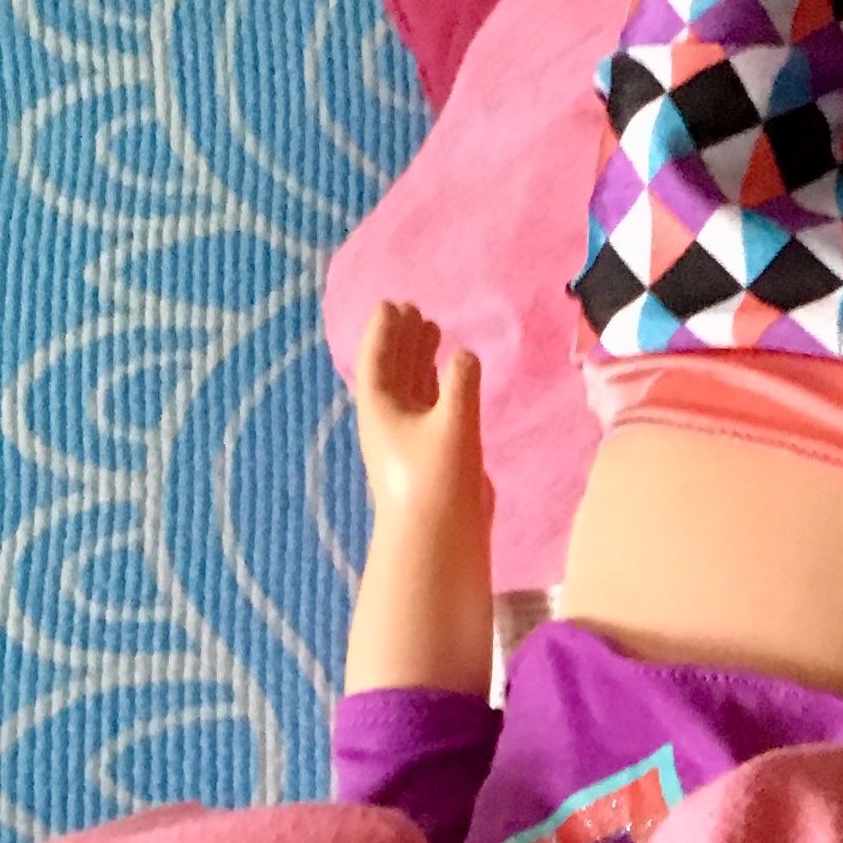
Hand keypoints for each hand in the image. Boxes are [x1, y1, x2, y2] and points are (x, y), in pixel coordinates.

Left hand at [354, 297, 486, 525]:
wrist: (437, 539)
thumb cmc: (437, 478)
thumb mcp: (453, 422)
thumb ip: (461, 383)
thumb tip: (464, 355)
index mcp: (380, 406)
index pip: (377, 357)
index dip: (384, 330)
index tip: (393, 303)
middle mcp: (389, 418)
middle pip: (393, 369)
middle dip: (403, 340)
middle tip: (414, 310)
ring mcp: (408, 437)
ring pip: (412, 388)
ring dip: (421, 360)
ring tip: (434, 332)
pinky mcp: (430, 454)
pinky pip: (429, 406)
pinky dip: (438, 386)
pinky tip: (452, 378)